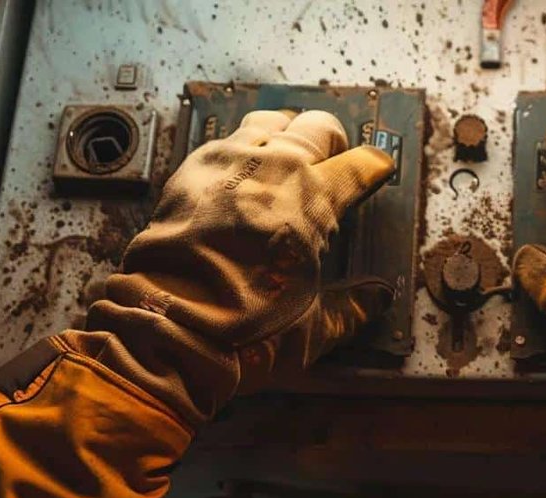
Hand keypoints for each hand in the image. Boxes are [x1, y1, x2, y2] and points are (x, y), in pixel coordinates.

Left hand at [66, 110, 396, 424]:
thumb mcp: (313, 328)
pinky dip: (240, 150)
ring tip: (285, 158)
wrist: (167, 324)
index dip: (375, 168)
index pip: (362, 164)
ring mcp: (229, 162)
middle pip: (318, 127)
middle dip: (332, 141)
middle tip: (333, 162)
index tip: (377, 172)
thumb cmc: (244, 328)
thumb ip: (353, 306)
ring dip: (285, 134)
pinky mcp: (190, 170)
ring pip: (269, 121)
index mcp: (315, 200)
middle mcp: (275, 167)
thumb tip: (378, 297)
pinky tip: (239, 176)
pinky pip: (224, 141)